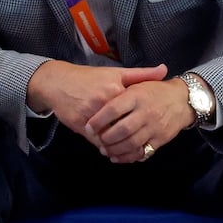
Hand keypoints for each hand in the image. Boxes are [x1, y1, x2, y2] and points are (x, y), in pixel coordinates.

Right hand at [26, 62, 167, 144]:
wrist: (58, 82)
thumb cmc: (89, 78)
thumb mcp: (115, 73)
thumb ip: (141, 74)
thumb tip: (164, 70)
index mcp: (116, 89)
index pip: (135, 111)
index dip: (144, 122)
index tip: (152, 128)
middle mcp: (104, 102)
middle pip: (124, 127)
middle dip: (133, 139)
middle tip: (140, 147)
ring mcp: (91, 115)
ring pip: (110, 136)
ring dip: (119, 146)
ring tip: (127, 152)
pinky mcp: (80, 125)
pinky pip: (96, 141)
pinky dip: (104, 147)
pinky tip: (109, 150)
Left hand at [85, 77, 195, 162]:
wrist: (183, 100)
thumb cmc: (155, 91)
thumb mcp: (139, 82)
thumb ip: (120, 89)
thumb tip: (99, 93)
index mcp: (137, 95)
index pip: (113, 109)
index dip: (98, 121)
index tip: (89, 127)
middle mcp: (146, 111)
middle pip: (121, 129)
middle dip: (105, 138)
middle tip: (97, 140)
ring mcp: (154, 127)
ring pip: (130, 143)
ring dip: (114, 150)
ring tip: (105, 150)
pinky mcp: (160, 139)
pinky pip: (142, 151)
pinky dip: (127, 157)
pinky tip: (117, 157)